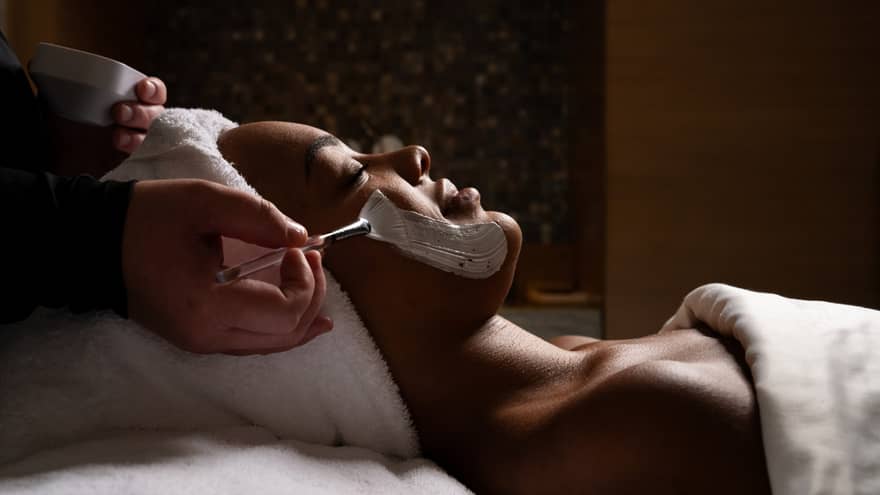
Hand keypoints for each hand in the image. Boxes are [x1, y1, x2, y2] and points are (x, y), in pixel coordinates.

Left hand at [47, 77, 166, 176]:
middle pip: (157, 114)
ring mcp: (139, 142)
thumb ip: (58, 87)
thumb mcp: (59, 104)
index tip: (140, 88)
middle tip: (118, 112)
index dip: (152, 88)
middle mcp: (139, 121)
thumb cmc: (63, 130)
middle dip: (141, 112)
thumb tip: (38, 68)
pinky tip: (124, 151)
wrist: (58, 163)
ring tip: (116, 137)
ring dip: (138, 135)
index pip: (153, 92)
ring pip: (154, 136)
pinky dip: (140, 153)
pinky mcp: (136, 162)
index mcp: (128, 100)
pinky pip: (148, 157)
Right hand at [122, 179, 332, 353]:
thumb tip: (301, 237)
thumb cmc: (147, 219)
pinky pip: (256, 341)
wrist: (95, 245)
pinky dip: (284, 324)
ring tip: (314, 276)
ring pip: (275, 344)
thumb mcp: (205, 201)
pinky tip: (306, 312)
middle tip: (313, 257)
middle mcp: (208, 335)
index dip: (306, 281)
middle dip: (313, 295)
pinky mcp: (200, 339)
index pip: (285, 312)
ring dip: (303, 312)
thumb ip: (259, 217)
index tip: (297, 248)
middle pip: (287, 334)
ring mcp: (203, 343)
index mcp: (207, 305)